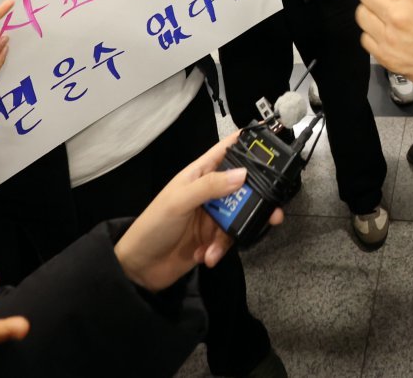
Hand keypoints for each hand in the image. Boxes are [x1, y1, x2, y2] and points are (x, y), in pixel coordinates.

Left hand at [113, 132, 284, 291]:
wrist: (139, 268)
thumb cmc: (153, 226)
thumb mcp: (179, 201)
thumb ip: (210, 186)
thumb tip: (243, 174)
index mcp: (199, 174)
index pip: (226, 151)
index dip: (247, 145)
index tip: (271, 145)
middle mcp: (210, 192)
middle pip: (243, 188)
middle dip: (257, 200)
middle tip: (273, 212)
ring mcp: (212, 216)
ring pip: (240, 216)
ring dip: (232, 234)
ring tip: (216, 247)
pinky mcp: (213, 238)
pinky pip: (229, 240)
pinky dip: (220, 249)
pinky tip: (205, 256)